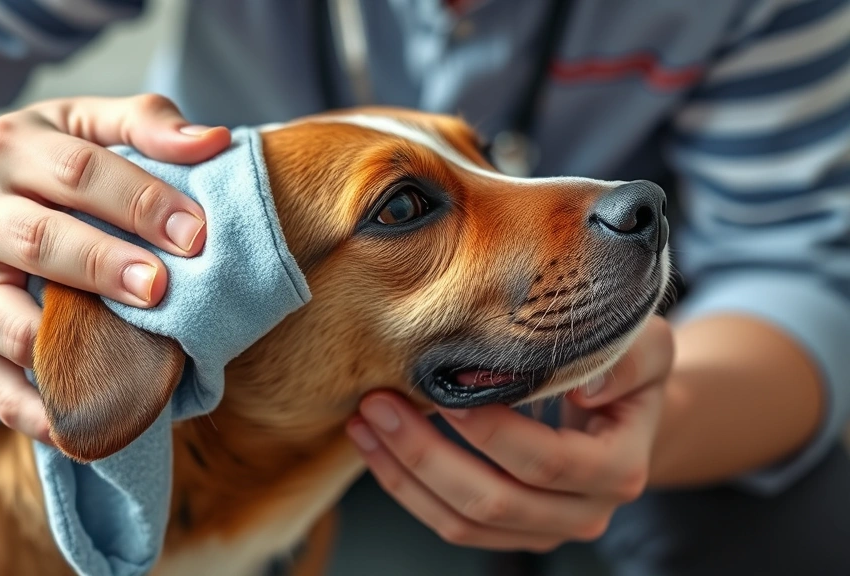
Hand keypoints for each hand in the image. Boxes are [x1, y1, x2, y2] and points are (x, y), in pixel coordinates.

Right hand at [0, 94, 230, 440]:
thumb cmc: (24, 166)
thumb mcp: (72, 122)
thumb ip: (143, 122)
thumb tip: (216, 141)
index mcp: (8, 151)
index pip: (79, 173)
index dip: (141, 202)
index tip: (197, 233)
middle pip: (42, 243)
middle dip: (107, 267)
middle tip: (163, 288)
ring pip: (14, 326)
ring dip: (76, 351)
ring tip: (139, 367)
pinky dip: (43, 415)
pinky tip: (92, 430)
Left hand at [346, 316, 674, 550]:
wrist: (622, 407)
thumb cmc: (624, 367)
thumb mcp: (645, 346)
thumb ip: (630, 359)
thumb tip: (590, 385)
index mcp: (620, 469)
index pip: (549, 462)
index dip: (492, 432)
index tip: (446, 391)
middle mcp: (584, 511)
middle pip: (494, 501)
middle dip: (426, 454)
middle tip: (380, 404)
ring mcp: (543, 529)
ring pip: (462, 523)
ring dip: (405, 475)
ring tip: (364, 424)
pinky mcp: (509, 531)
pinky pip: (450, 524)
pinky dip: (407, 489)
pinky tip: (376, 449)